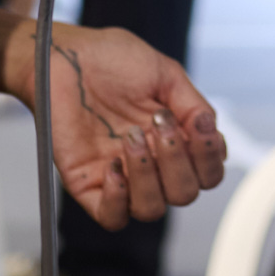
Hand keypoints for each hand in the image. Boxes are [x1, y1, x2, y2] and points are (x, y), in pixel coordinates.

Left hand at [15, 22, 226, 228]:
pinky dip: (118, 199)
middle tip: (158, 121)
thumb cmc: (110, 59)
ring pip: (152, 210)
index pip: (208, 173)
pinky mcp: (88, 183)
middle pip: (185, 194)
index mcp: (174, 140)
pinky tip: (112, 165)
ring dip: (147, 175)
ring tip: (130, 137)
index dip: (209, 156)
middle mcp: (152, 163)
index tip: (197, 124)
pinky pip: (112, 217)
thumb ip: (193, 104)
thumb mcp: (165, 73)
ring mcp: (121, 176)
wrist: (64, 57)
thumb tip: (210, 130)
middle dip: (177, 160)